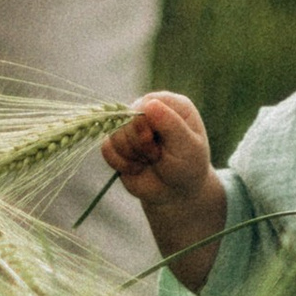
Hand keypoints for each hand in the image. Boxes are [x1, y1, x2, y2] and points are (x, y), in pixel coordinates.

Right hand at [102, 91, 215, 216]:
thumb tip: (150, 104)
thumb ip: (171, 124)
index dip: (144, 125)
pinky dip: (121, 163)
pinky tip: (137, 168)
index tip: (157, 144)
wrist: (177, 192)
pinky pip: (107, 148)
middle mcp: (148, 110)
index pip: (145, 103)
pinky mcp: (118, 143)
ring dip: (132, 155)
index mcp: (170, 104)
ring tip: (150, 161)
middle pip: (126, 118)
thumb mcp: (187, 147)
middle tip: (157, 156)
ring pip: (114, 133)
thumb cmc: (188, 167)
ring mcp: (132, 126)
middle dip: (140, 144)